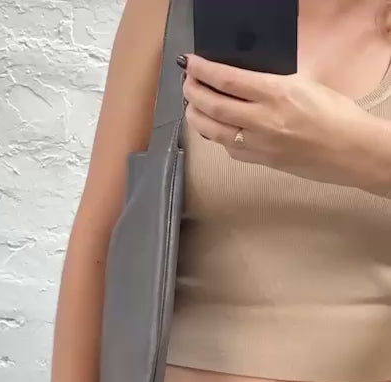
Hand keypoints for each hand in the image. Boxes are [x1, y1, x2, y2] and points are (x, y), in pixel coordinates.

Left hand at [182, 54, 377, 188]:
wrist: (350, 151)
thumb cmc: (335, 115)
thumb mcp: (304, 84)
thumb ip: (271, 82)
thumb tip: (243, 80)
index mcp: (276, 93)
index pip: (227, 79)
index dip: (202, 70)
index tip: (191, 63)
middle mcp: (263, 120)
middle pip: (212, 105)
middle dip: (192, 92)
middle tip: (186, 84)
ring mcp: (259, 144)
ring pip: (213, 131)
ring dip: (196, 117)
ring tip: (191, 107)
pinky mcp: (260, 162)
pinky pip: (228, 149)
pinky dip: (215, 137)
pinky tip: (213, 129)